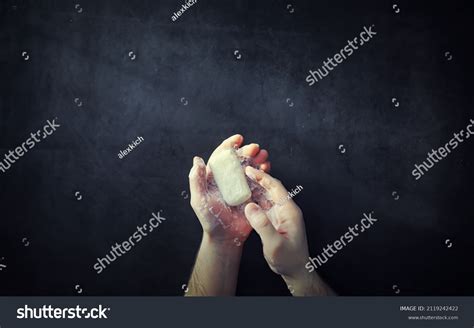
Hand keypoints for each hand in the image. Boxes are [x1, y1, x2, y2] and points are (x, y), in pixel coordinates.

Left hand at [188, 134, 270, 244]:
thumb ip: (196, 180)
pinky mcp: (253, 194)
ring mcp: (242, 186)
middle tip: (255, 148)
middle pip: (239, 160)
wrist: (226, 237)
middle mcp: (229, 179)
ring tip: (264, 155)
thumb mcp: (199, 200)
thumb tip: (197, 159)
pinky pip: (260, 181)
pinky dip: (265, 173)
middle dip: (248, 151)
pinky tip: (268, 168)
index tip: (238, 138)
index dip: (229, 145)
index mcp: (216, 177)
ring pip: (251, 168)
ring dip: (258, 159)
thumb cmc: (209, 219)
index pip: (222, 157)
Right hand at [244, 167, 334, 295]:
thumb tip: (250, 206)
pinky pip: (264, 205)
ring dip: (254, 188)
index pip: (275, 187)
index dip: (262, 177)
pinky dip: (254, 199)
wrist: (295, 270)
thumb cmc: (288, 260)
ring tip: (240, 180)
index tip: (248, 169)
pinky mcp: (275, 220)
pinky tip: (244, 197)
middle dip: (257, 178)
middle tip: (241, 170)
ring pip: (266, 195)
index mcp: (289, 211)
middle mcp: (286, 209)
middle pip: (271, 188)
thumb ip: (263, 225)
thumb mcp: (274, 244)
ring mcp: (281, 214)